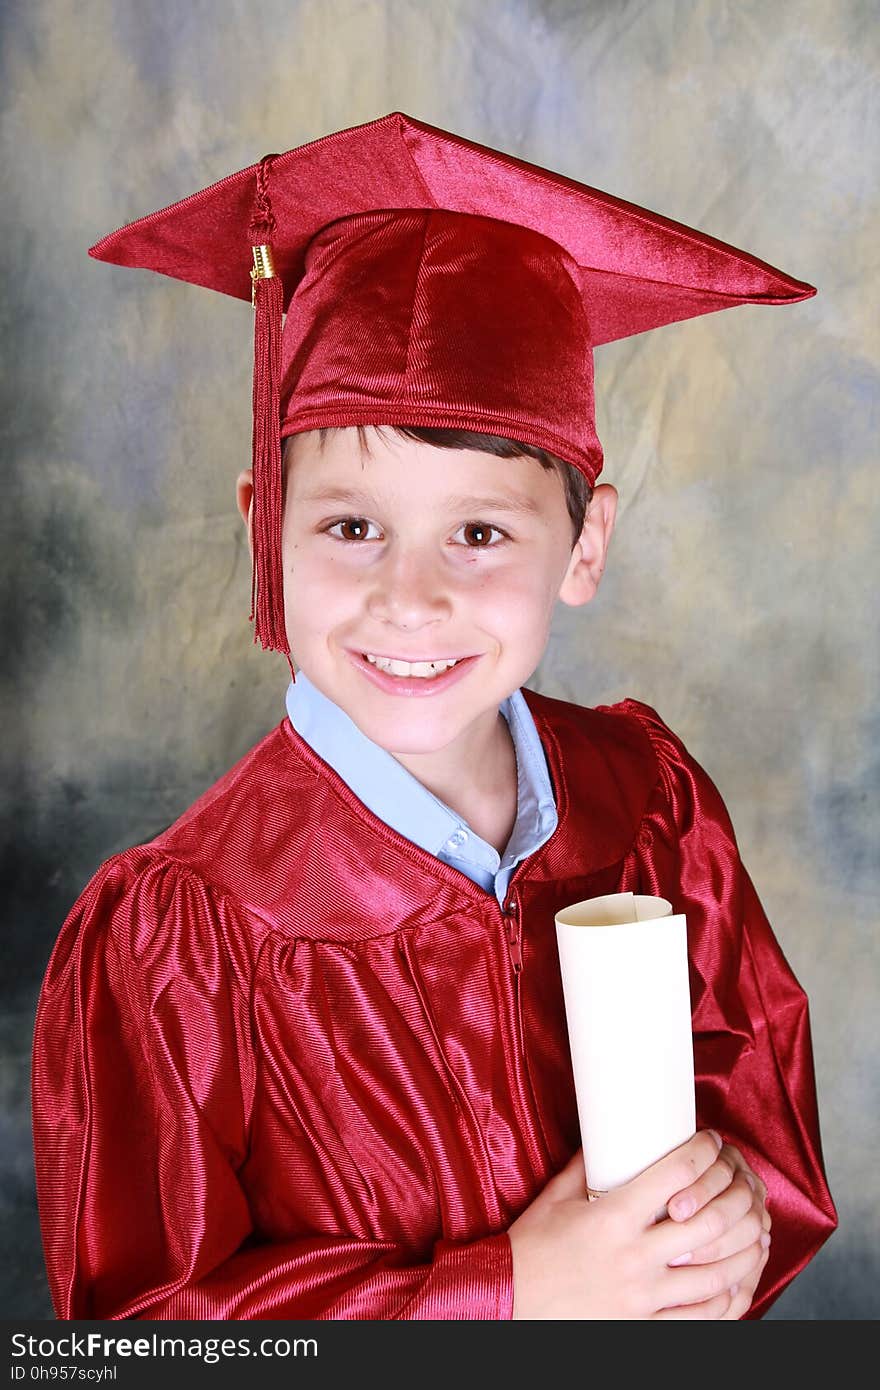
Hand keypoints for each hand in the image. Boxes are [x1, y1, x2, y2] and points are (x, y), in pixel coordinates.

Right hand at [508, 1129, 758, 1318]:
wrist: (509, 1300)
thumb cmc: (530, 1247)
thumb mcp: (556, 1197)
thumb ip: (587, 1166)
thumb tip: (609, 1136)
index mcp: (612, 1217)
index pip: (675, 1175)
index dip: (702, 1152)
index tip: (711, 1141)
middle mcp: (633, 1257)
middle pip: (707, 1222)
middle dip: (734, 1195)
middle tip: (740, 1180)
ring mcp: (643, 1297)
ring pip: (715, 1274)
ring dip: (743, 1249)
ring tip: (755, 1228)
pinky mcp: (644, 1326)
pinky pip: (701, 1318)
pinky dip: (728, 1298)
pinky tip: (737, 1280)